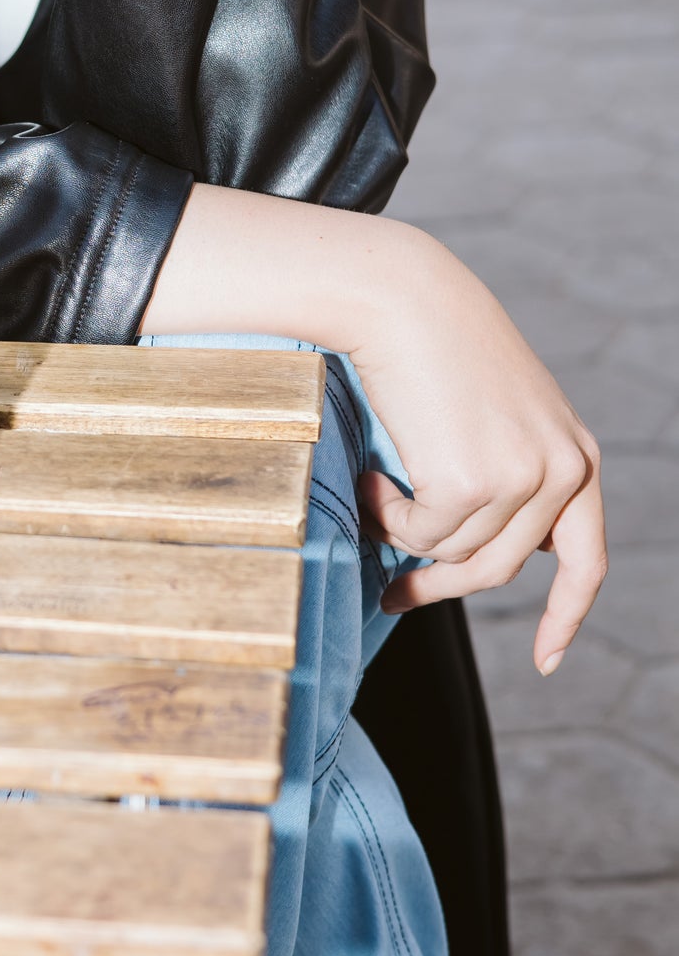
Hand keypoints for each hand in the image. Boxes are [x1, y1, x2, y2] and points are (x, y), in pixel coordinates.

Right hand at [142, 188, 607, 672]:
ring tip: (375, 491)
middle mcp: (564, 470)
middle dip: (443, 588)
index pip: (585, 559)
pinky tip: (371, 474)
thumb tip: (491, 559)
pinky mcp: (470, 480)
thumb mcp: (499, 415)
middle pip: (501, 570)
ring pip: (453, 553)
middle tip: (396, 593)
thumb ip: (513, 477)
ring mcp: (521, 478)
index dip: (565, 614)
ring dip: (404, 536)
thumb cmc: (433, 348)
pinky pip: (417, 534)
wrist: (398, 297)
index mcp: (577, 455)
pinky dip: (385, 514)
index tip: (546, 658)